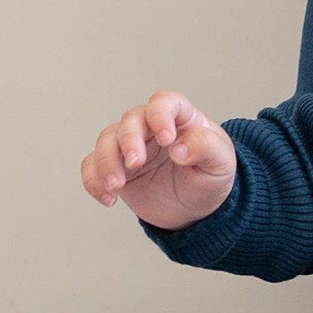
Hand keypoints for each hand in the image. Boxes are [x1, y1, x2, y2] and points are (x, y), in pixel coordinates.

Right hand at [81, 91, 237, 231]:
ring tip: (116, 187)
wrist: (195, 209)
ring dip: (106, 162)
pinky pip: (92, 166)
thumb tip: (179, 148)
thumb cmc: (210, 177)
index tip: (166, 140)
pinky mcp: (115, 168)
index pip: (164, 103)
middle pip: (130, 120)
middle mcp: (151, 128)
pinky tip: (108, 198)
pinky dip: (93, 180)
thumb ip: (205, 148)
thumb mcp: (220, 163)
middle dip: (129, 141)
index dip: (161, 115)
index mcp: (180, 119)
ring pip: (106, 140)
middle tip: (135, 164)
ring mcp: (130, 147)